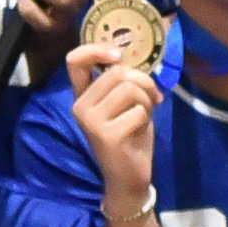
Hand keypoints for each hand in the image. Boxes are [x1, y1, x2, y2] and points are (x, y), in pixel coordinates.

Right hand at [67, 42, 158, 212]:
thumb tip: (128, 58)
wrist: (128, 177)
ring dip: (147, 101)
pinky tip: (140, 131)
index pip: (75, 61)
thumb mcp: (124, 103)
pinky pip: (138, 111)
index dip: (97, 50)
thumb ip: (122, 82)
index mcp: (82, 95)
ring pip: (130, 89)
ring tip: (144, 116)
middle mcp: (80, 106)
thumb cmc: (129, 136)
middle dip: (144, 83)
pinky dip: (147, 118)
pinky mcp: (106, 135)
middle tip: (152, 99)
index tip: (118, 55)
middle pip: (118, 73)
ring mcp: (90, 120)